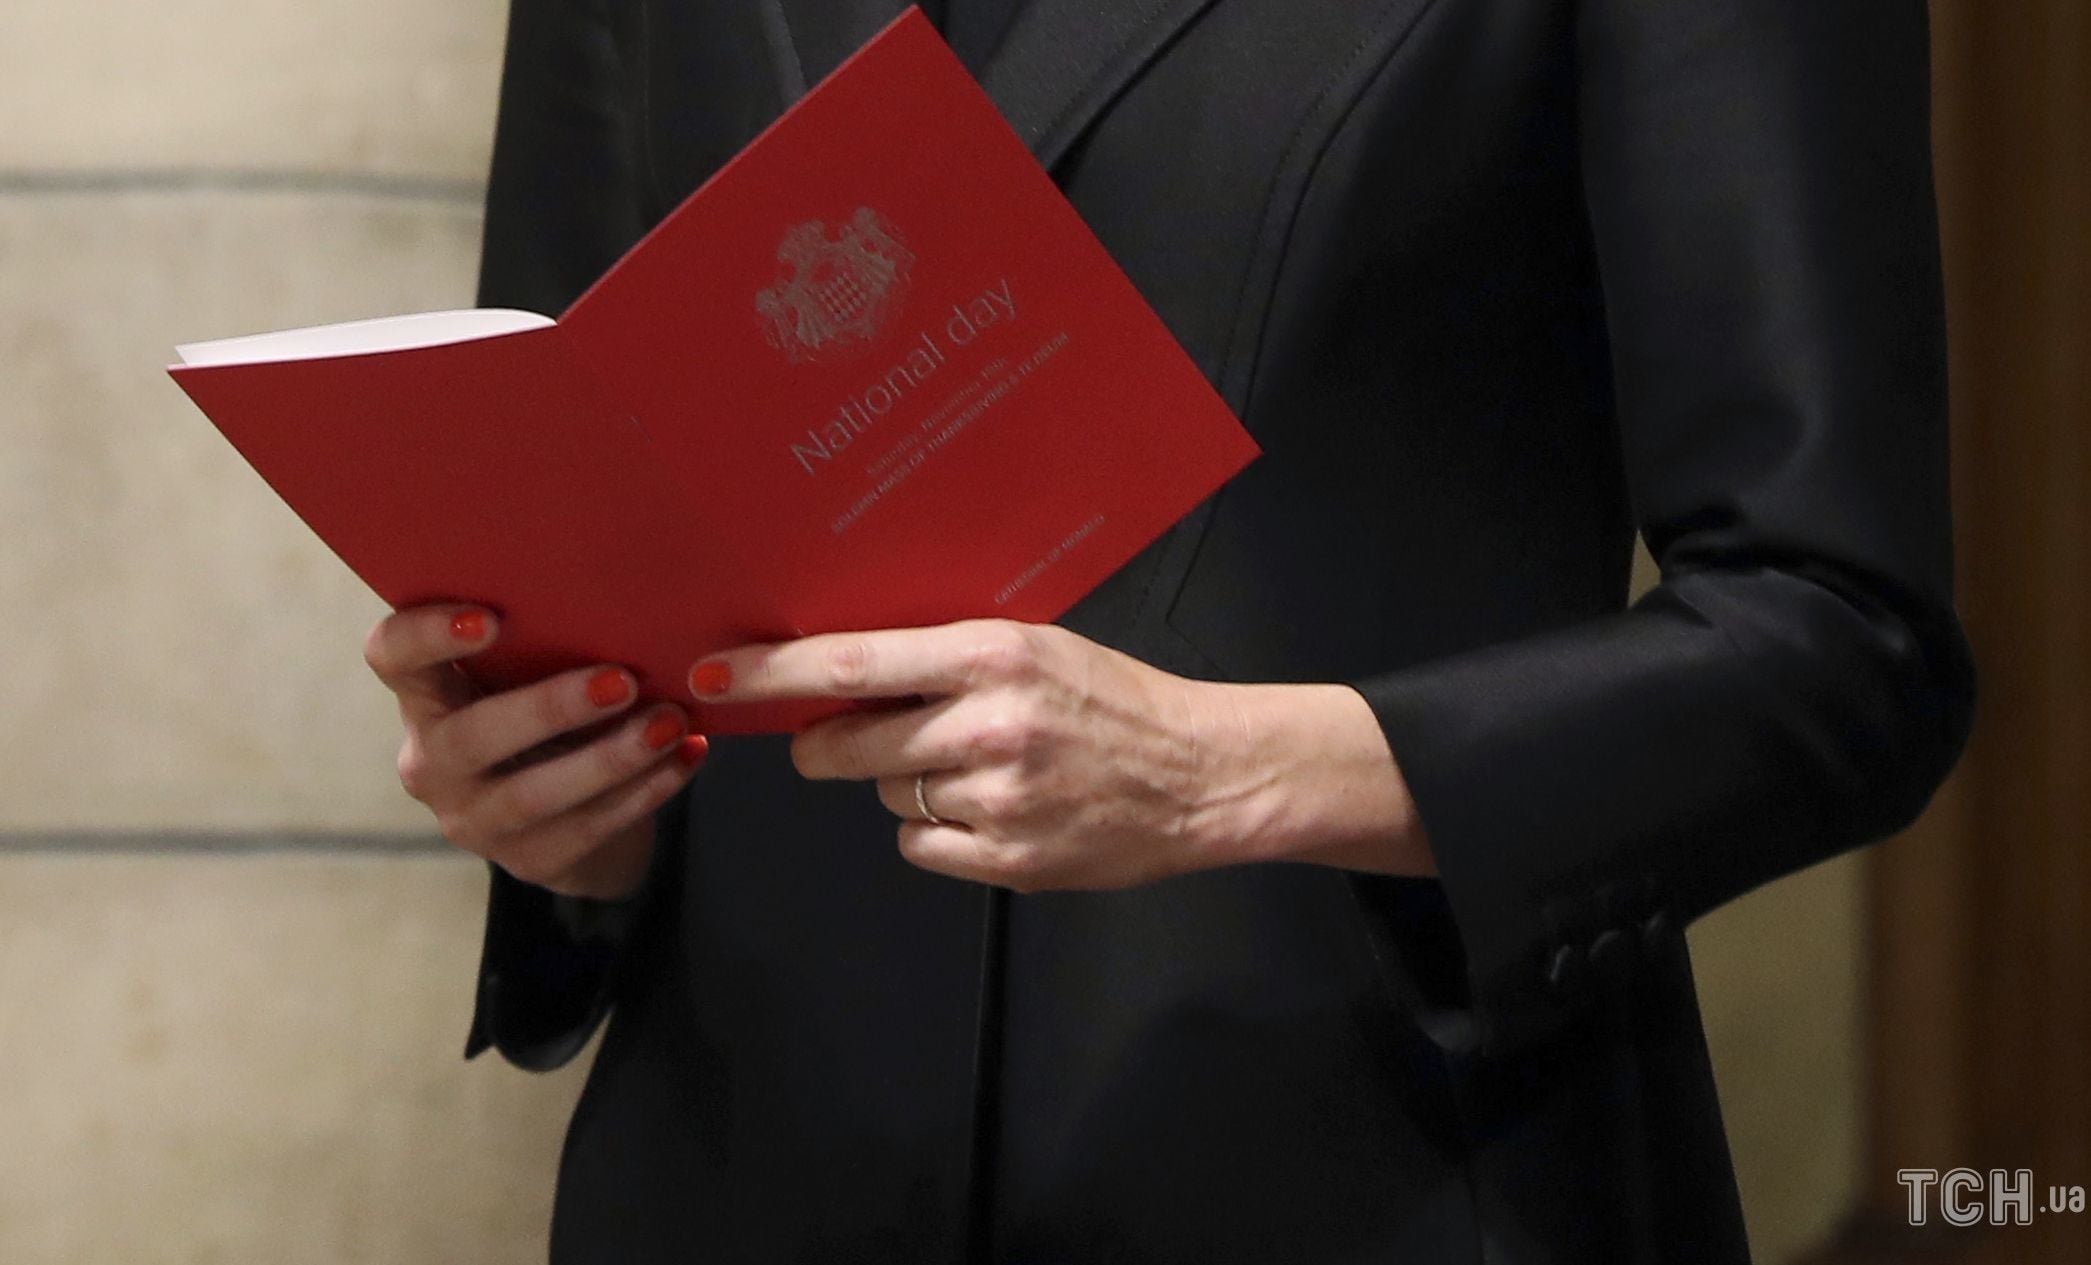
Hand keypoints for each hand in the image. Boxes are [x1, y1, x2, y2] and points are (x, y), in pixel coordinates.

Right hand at [365, 604, 708, 899]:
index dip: (427, 636)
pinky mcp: (531, 860)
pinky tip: (688, 754)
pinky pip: (590, 828)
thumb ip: (547, 637)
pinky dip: (647, 789)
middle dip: (549, 708)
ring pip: (535, 795)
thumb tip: (625, 581)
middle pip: (472, 737)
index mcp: (426, 696)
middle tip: (622, 680)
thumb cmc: (554, 712)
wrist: (576, 814)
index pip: (392, 657)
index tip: (492, 617)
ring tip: (670, 723)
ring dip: (610, 757)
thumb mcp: (533, 673)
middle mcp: (433, 761)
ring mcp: (475, 819)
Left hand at [685, 620, 1430, 891]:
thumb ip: (941, 658)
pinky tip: (994, 812)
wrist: (1201, 774)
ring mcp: (996, 798)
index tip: (709, 672)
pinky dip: (939, 833)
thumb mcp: (1033, 648)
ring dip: (907, 785)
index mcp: (989, 654)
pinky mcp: (1007, 859)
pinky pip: (920, 845)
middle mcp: (986, 723)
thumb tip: (836, 673)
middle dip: (827, 745)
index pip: (849, 662)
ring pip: (887, 795)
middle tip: (840, 740)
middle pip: (844, 744)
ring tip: (979, 769)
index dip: (769, 672)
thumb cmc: (1113, 701)